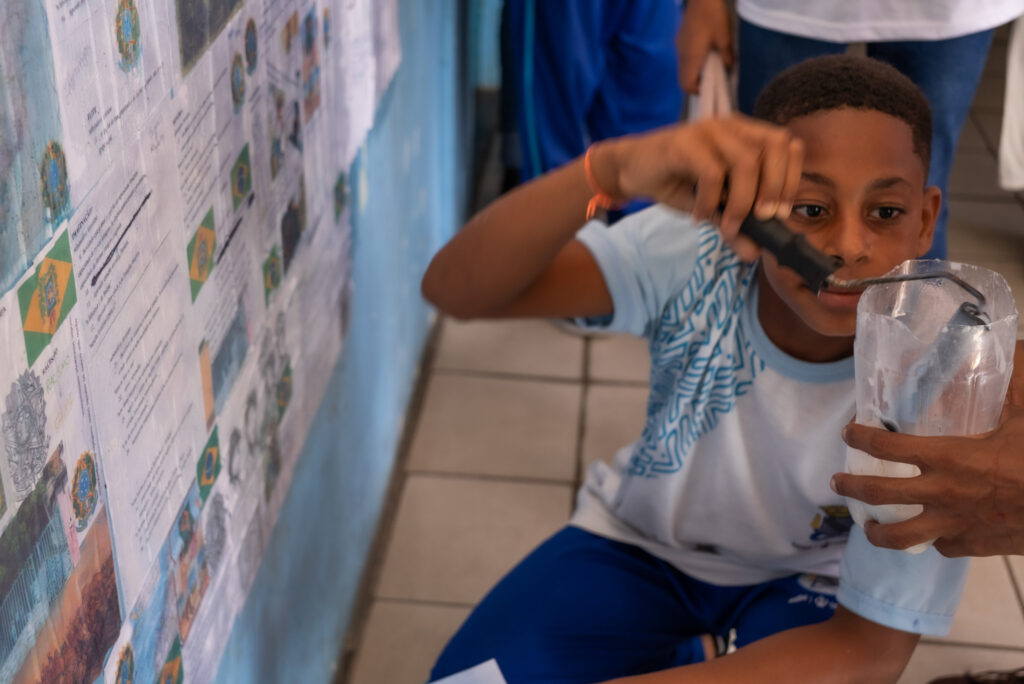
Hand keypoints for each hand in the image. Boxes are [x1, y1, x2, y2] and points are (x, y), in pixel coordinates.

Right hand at [592, 115, 802, 260]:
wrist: (631, 169)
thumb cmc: (676, 182)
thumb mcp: (712, 207)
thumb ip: (735, 226)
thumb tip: (755, 254)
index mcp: (747, 134)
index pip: (788, 146)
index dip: (791, 179)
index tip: (778, 214)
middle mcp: (732, 126)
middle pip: (776, 146)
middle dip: (775, 187)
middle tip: (761, 220)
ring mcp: (709, 130)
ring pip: (746, 162)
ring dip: (743, 201)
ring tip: (727, 225)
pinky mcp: (685, 142)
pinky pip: (712, 173)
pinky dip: (710, 201)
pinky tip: (699, 215)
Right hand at [677, 0, 733, 93]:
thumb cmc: (713, 16)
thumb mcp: (724, 37)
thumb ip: (726, 56)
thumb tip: (728, 69)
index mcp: (691, 57)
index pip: (687, 84)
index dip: (697, 90)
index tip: (710, 87)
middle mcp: (682, 55)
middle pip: (682, 79)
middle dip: (695, 83)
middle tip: (711, 79)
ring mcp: (679, 47)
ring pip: (683, 69)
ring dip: (694, 72)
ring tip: (710, 66)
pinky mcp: (680, 40)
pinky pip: (684, 59)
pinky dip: (692, 63)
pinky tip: (704, 53)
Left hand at [832, 340, 1023, 556]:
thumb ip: (1011, 384)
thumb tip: (1005, 350)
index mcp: (948, 457)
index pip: (886, 445)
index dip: (861, 436)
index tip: (849, 431)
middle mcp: (942, 493)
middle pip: (878, 493)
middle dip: (850, 485)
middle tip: (837, 480)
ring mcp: (955, 525)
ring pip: (899, 537)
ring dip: (877, 532)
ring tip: (867, 525)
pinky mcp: (974, 547)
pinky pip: (941, 546)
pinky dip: (933, 539)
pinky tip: (931, 533)